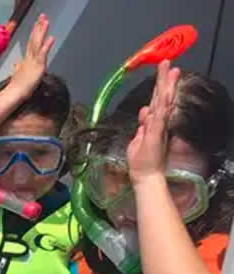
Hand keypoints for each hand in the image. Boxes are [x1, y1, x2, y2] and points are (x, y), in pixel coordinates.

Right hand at [9, 14, 54, 96]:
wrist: (14, 94)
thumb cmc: (16, 88)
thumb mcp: (17, 75)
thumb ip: (17, 68)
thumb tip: (16, 64)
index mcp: (26, 60)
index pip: (31, 43)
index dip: (34, 33)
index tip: (37, 24)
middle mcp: (29, 58)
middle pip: (34, 40)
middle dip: (38, 28)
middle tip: (42, 17)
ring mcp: (33, 61)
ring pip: (37, 43)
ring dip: (41, 32)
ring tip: (46, 21)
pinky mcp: (37, 66)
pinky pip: (42, 54)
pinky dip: (46, 45)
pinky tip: (51, 38)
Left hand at [127, 60, 179, 185]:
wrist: (145, 175)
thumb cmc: (142, 159)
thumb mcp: (138, 138)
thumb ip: (142, 124)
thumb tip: (145, 109)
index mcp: (153, 122)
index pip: (157, 100)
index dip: (160, 85)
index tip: (164, 70)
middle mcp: (158, 122)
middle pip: (162, 97)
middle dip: (165, 80)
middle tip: (168, 63)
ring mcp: (158, 128)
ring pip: (163, 103)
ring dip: (166, 88)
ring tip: (170, 72)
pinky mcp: (155, 135)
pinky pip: (158, 119)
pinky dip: (160, 107)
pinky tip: (164, 96)